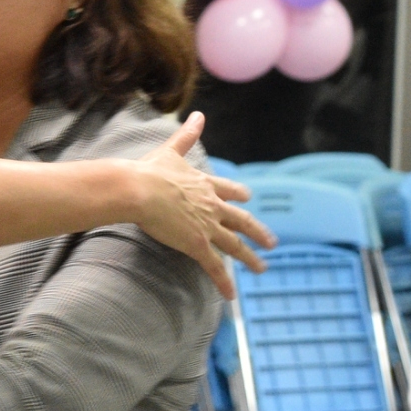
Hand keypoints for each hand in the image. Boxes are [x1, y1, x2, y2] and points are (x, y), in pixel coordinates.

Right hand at [128, 113, 274, 298]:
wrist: (138, 189)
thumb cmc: (148, 170)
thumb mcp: (170, 150)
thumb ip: (186, 134)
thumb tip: (199, 114)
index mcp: (205, 184)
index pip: (229, 191)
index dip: (240, 196)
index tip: (249, 199)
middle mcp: (212, 205)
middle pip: (241, 221)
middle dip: (257, 231)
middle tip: (271, 241)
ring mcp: (207, 226)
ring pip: (235, 245)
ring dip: (250, 258)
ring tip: (262, 268)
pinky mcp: (197, 244)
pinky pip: (215, 267)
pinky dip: (224, 282)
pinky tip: (232, 296)